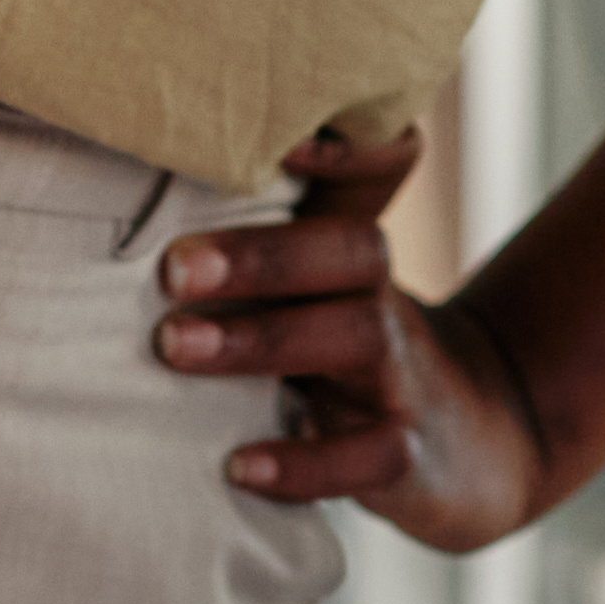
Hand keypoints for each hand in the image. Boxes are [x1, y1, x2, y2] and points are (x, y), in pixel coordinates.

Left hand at [158, 123, 569, 547]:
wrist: (471, 447)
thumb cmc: (350, 356)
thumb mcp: (321, 295)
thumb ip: (254, 252)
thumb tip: (134, 195)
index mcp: (356, 255)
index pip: (383, 170)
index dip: (345, 149)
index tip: (270, 137)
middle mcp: (386, 300)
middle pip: (354, 250)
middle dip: (262, 254)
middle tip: (173, 268)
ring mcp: (405, 377)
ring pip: (360, 336)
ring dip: (261, 339)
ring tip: (173, 344)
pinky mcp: (409, 456)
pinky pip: (370, 456)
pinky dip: (304, 463)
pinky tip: (239, 466)